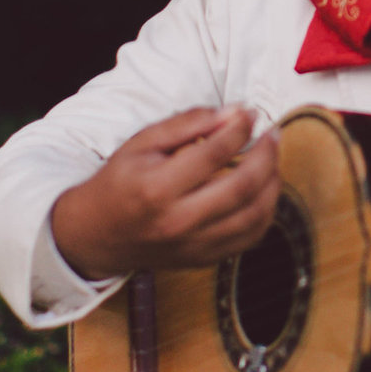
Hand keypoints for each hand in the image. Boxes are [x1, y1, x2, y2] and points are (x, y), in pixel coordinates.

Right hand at [49, 107, 280, 280]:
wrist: (97, 234)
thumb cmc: (120, 182)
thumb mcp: (141, 143)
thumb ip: (186, 124)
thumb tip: (232, 113)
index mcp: (158, 188)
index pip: (214, 154)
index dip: (240, 128)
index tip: (250, 113)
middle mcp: (179, 221)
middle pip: (242, 187)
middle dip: (267, 155)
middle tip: (272, 134)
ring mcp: (194, 244)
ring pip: (254, 215)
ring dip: (273, 183)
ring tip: (272, 159)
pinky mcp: (204, 258)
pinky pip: (251, 237)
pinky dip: (266, 211)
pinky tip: (264, 190)